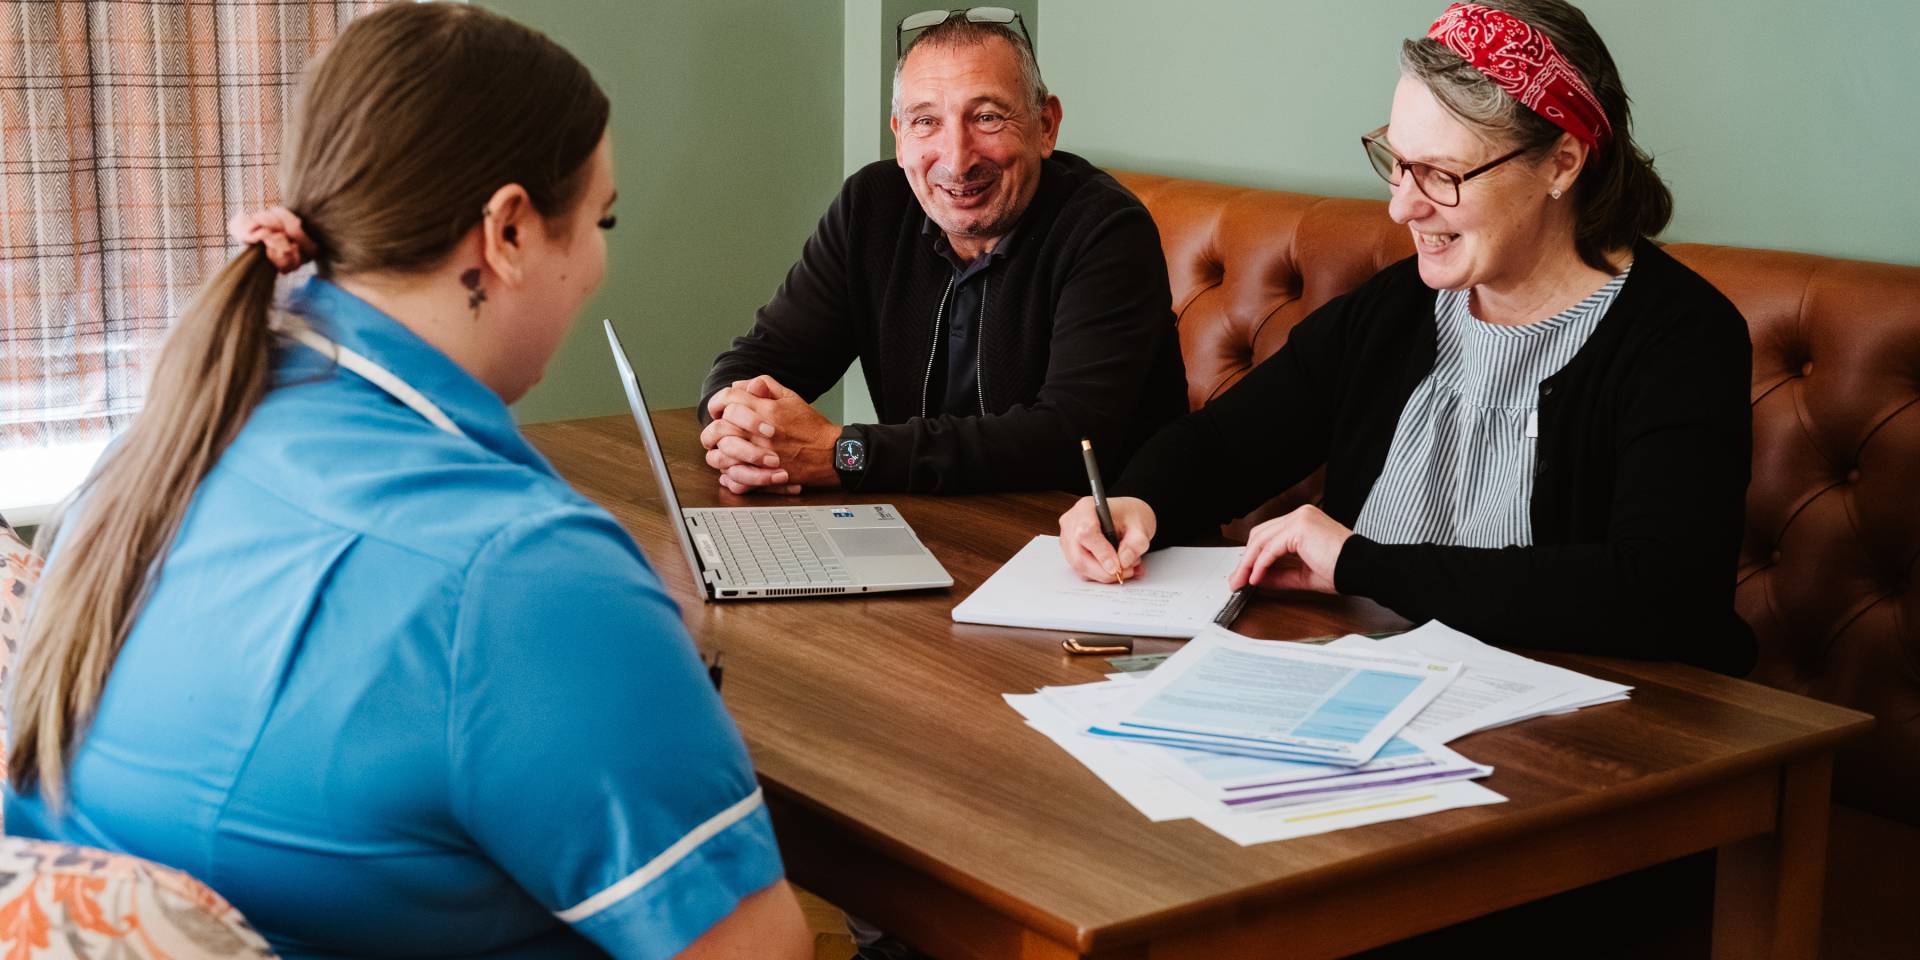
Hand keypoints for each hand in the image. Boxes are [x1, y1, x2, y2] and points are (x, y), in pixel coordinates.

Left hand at [702, 376, 837, 493]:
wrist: (831, 454)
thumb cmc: (812, 427)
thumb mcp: (792, 398)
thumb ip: (766, 386)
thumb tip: (743, 385)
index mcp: (767, 410)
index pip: (728, 399)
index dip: (718, 400)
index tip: (719, 407)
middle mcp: (760, 433)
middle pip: (719, 426)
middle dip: (714, 427)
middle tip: (716, 428)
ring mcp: (761, 455)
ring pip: (722, 453)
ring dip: (719, 451)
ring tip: (723, 449)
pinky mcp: (764, 475)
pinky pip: (734, 477)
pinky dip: (729, 474)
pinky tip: (732, 468)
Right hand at [1058, 496, 1154, 582]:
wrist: (1126, 517)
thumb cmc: (1129, 516)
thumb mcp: (1140, 526)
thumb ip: (1136, 543)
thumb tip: (1124, 560)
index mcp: (1086, 508)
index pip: (1086, 533)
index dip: (1101, 553)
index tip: (1118, 566)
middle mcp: (1072, 523)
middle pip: (1079, 556)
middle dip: (1104, 571)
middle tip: (1126, 571)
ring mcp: (1068, 539)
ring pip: (1080, 567)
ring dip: (1104, 574)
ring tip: (1126, 567)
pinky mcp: (1071, 553)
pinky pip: (1083, 571)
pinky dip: (1101, 575)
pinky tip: (1117, 568)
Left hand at [1227, 505, 1351, 593]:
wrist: (1362, 569)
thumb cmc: (1342, 570)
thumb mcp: (1302, 574)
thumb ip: (1279, 574)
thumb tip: (1258, 578)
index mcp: (1304, 521)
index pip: (1269, 535)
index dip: (1252, 556)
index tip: (1244, 575)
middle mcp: (1300, 515)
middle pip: (1260, 535)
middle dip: (1245, 560)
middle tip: (1236, 581)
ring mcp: (1299, 518)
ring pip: (1261, 540)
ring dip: (1248, 563)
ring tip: (1241, 582)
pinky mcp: (1299, 528)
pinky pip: (1270, 548)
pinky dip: (1259, 564)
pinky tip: (1255, 578)